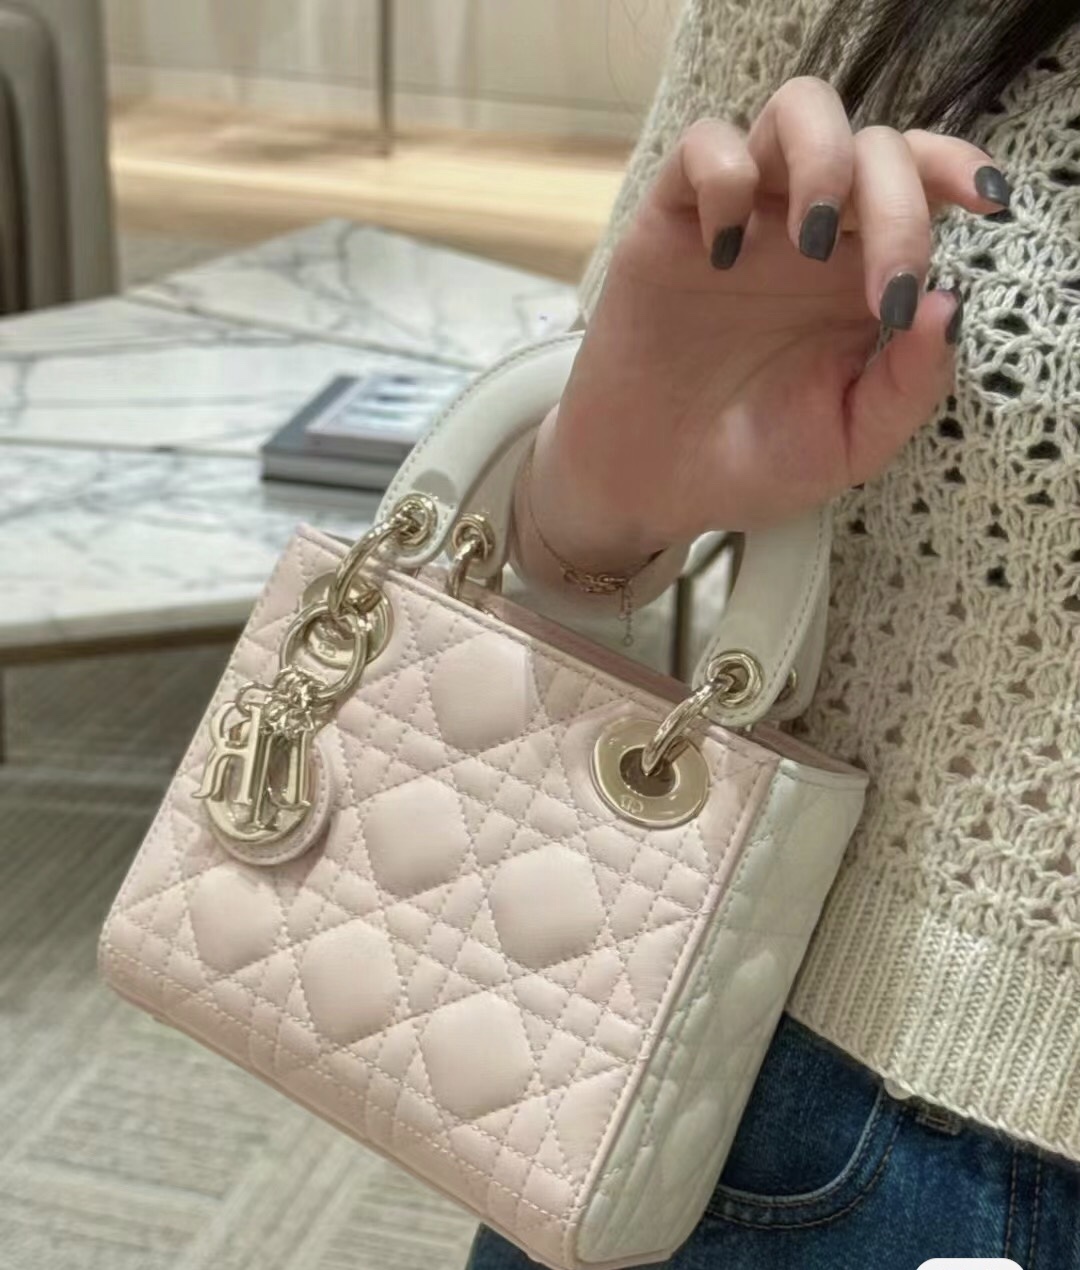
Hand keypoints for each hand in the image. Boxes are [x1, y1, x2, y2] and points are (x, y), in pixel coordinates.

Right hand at [521, 76, 1007, 576]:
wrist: (654, 486)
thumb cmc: (752, 463)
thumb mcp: (850, 445)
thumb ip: (908, 387)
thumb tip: (947, 303)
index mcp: (860, 277)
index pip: (921, 185)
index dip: (957, 172)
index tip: (987, 204)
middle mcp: (809, 234)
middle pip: (875, 145)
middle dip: (898, 202)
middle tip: (879, 291)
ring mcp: (743, 220)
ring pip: (799, 109)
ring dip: (824, 157)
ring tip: (811, 238)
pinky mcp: (672, 222)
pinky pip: (702, 147)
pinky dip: (723, 177)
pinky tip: (722, 253)